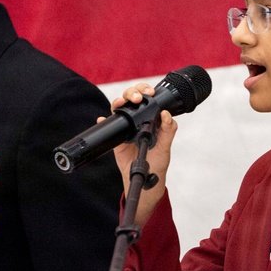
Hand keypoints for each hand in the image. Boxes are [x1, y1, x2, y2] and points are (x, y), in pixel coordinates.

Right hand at [109, 83, 177, 225]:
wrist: (145, 179)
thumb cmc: (157, 162)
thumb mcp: (166, 147)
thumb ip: (168, 131)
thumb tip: (166, 114)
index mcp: (153, 119)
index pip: (148, 98)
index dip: (146, 90)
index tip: (149, 92)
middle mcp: (139, 119)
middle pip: (132, 98)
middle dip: (132, 93)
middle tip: (136, 98)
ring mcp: (128, 127)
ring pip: (120, 107)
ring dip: (119, 102)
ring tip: (121, 104)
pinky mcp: (118, 136)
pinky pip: (110, 125)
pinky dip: (104, 121)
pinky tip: (102, 119)